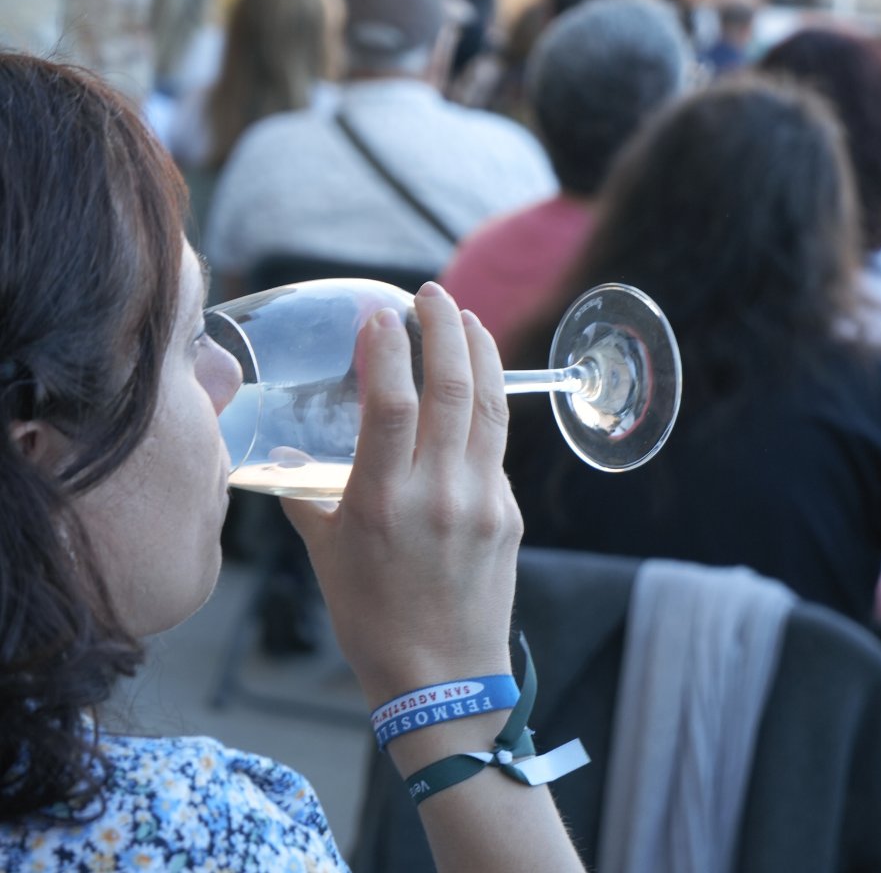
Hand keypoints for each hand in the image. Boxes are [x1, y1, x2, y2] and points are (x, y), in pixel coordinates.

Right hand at [282, 282, 520, 706]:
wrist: (442, 679)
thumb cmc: (372, 619)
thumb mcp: (326, 554)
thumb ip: (306, 496)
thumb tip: (281, 455)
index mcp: (381, 503)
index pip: (393, 405)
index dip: (389, 349)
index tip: (382, 313)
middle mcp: (437, 494)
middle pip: (451, 390)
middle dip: (445, 329)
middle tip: (433, 294)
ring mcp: (481, 501)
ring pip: (488, 408)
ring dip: (481, 353)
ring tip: (469, 318)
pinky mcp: (508, 513)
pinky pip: (498, 445)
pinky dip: (489, 404)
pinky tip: (480, 382)